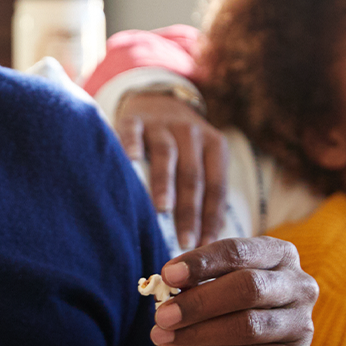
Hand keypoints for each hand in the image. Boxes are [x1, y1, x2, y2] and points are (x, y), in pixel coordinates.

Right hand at [116, 91, 227, 250]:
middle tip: (185, 241)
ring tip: (163, 209)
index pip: (216, 186)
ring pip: (167, 155)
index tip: (204, 246)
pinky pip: (133, 132)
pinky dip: (131, 145)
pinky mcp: (134, 119)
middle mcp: (191, 133)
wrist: (156, 100)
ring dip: (165, 184)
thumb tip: (209, 242)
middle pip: (193, 175)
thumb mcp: (200, 160)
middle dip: (189, 211)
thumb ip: (205, 193)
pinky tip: (130, 162)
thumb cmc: (180, 146)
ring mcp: (161, 124)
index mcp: (214, 145)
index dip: (211, 217)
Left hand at [149, 237, 314, 345]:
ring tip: (162, 337)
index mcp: (279, 255)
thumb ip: (197, 282)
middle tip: (161, 316)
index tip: (167, 275)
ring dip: (197, 333)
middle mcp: (298, 286)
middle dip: (198, 302)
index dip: (202, 262)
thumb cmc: (234, 312)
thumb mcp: (216, 289)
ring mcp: (301, 324)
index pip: (238, 251)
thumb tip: (167, 283)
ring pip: (247, 326)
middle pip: (247, 287)